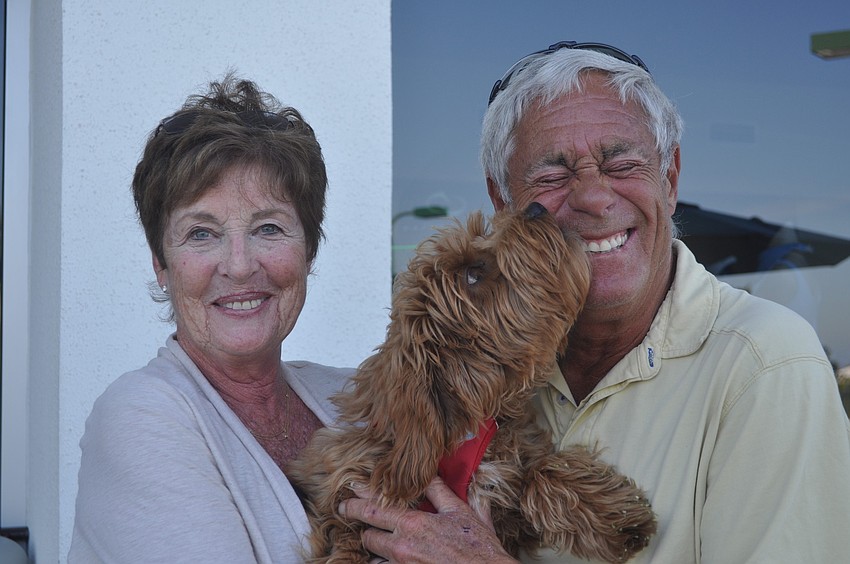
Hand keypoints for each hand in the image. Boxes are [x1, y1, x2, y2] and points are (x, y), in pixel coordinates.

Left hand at [338, 476, 517, 563]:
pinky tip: (381, 557)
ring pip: (373, 556)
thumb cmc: (478, 547)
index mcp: (414, 524)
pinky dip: (382, 562)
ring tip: (369, 538)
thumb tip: (429, 474)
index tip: (348, 495)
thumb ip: (440, 492)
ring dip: (372, 548)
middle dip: (358, 522)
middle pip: (367, 534)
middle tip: (346, 511)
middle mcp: (403, 546)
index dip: (357, 501)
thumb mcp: (461, 512)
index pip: (374, 509)